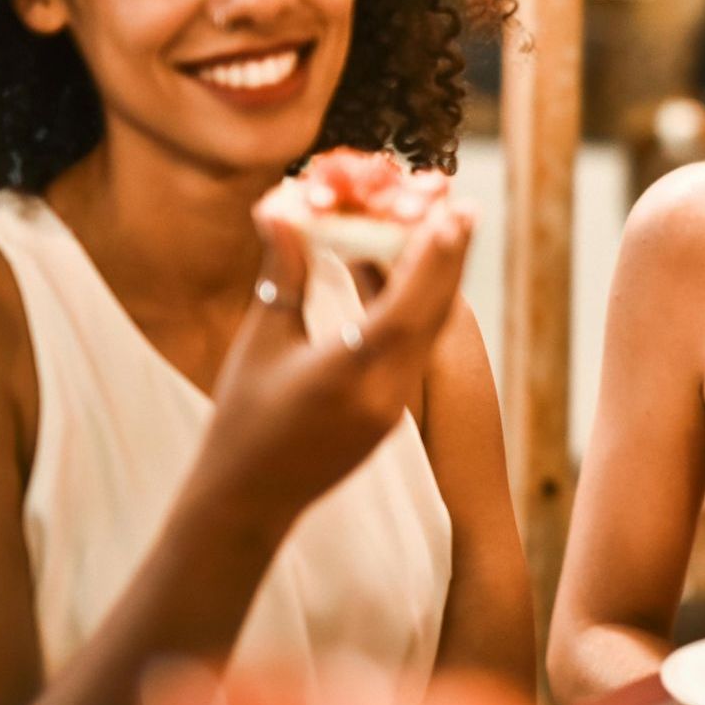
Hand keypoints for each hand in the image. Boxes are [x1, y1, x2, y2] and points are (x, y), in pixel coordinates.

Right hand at [190, 200, 474, 527]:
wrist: (249, 499)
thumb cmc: (242, 418)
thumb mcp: (261, 341)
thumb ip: (282, 273)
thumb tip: (283, 205)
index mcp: (347, 375)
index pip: (404, 309)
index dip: (430, 259)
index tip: (449, 214)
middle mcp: (384, 393)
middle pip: (431, 315)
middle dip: (449, 258)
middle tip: (462, 206)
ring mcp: (394, 406)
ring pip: (429, 331)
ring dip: (441, 280)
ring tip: (452, 230)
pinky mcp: (394, 412)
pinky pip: (416, 349)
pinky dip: (421, 308)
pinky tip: (420, 277)